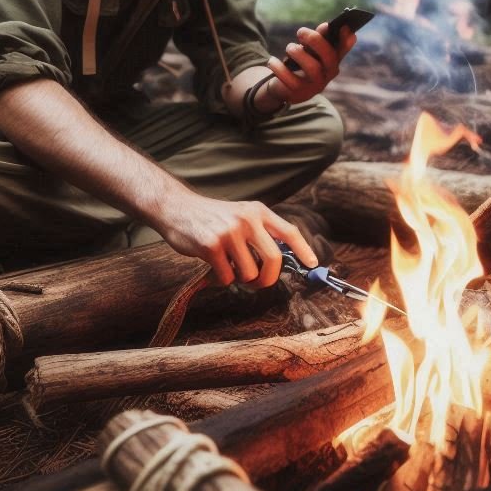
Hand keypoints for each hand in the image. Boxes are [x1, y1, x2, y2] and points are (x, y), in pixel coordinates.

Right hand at [159, 191, 318, 286]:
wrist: (177, 208)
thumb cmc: (213, 217)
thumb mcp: (241, 215)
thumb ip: (260, 232)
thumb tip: (282, 262)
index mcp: (258, 211)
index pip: (289, 232)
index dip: (304, 250)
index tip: (313, 264)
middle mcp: (247, 219)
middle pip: (274, 260)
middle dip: (268, 278)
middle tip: (260, 283)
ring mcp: (229, 232)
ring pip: (250, 273)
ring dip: (240, 278)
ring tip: (228, 265)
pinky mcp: (211, 246)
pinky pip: (227, 277)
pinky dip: (222, 279)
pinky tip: (213, 266)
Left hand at [263, 21, 357, 105]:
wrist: (285, 87)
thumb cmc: (301, 64)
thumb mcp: (309, 50)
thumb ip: (317, 39)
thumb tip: (326, 27)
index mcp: (333, 61)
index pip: (343, 50)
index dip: (346, 40)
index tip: (345, 27)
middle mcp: (328, 74)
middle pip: (329, 57)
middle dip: (316, 41)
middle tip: (301, 32)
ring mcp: (315, 85)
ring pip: (312, 67)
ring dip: (298, 53)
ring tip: (289, 48)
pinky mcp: (299, 92)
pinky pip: (290, 79)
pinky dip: (279, 67)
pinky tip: (272, 61)